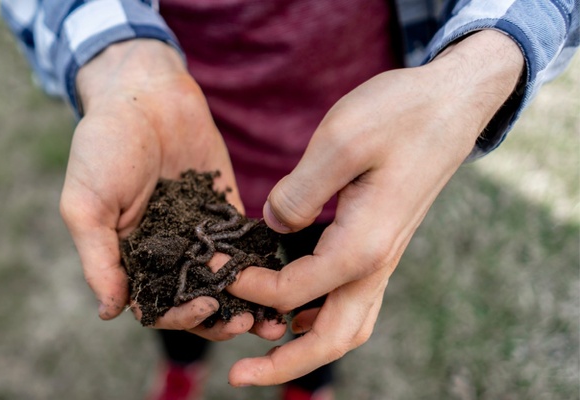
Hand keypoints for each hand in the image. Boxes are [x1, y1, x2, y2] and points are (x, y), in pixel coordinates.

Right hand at [60, 40, 284, 340]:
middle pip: (196, 301)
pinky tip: (283, 276)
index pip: (157, 305)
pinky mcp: (226, 210)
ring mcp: (198, 233)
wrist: (144, 94)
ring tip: (273, 319)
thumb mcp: (85, 205)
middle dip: (220, 318)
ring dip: (247, 303)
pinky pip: (245, 245)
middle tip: (246, 323)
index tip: (205, 310)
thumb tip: (110, 314)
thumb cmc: (103, 147)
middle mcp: (165, 252)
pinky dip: (262, 265)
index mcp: (130, 258)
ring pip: (224, 282)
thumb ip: (99, 259)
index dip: (180, 316)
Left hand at [220, 30, 523, 384]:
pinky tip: (291, 308)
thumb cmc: (400, 114)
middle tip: (237, 376)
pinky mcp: (379, 245)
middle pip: (332, 339)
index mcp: (364, 246)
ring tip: (261, 348)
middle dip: (283, 364)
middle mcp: (376, 263)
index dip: (248, 286)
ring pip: (346, 326)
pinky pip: (351, 299)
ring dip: (303, 346)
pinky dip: (318, 316)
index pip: (294, 291)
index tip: (213, 264)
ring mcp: (381, 258)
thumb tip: (271, 227)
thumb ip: (299, 192)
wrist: (452, 102)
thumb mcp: (340, 141)